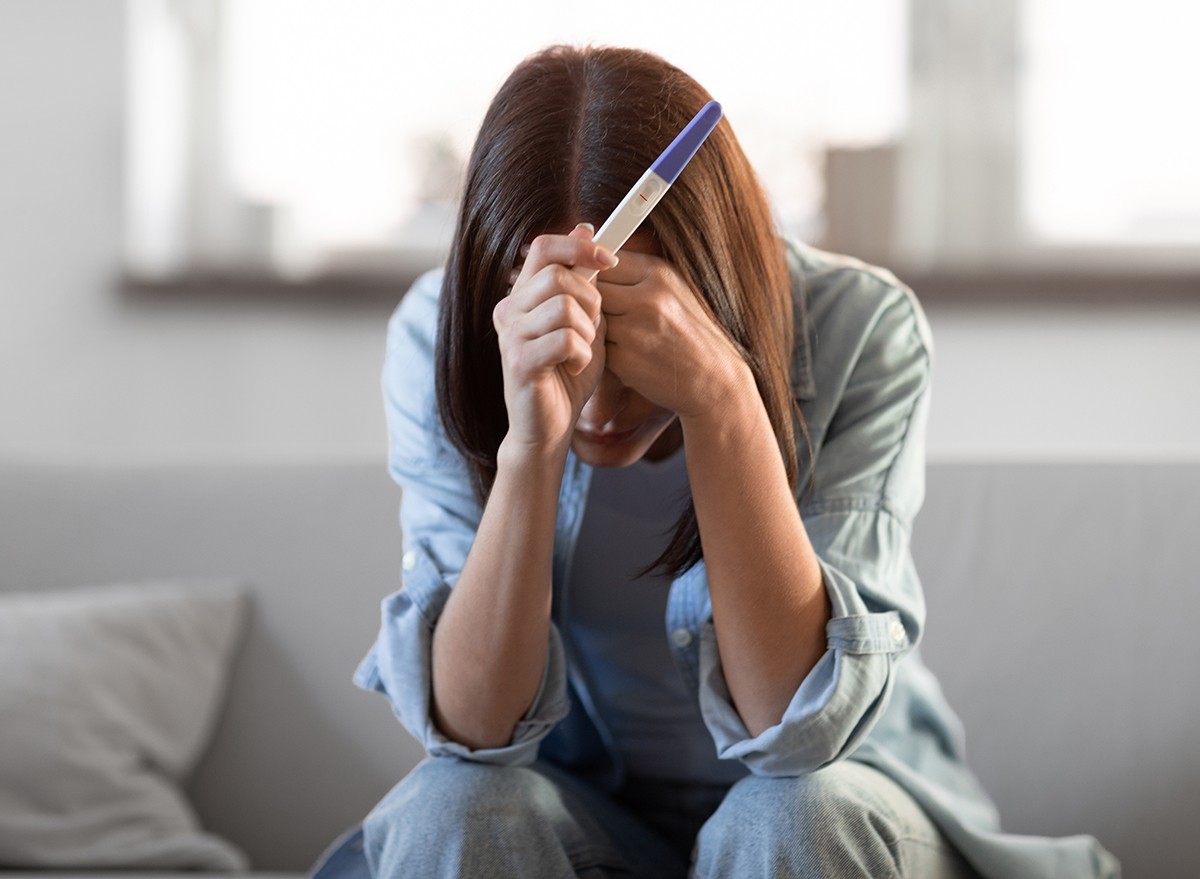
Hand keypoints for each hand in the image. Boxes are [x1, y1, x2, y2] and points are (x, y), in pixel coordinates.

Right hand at [492, 224, 618, 459]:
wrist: (549, 429)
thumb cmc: (566, 375)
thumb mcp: (583, 321)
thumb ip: (584, 281)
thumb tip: (586, 227)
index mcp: (522, 296)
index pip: (543, 247)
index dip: (578, 246)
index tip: (609, 260)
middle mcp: (508, 310)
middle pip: (557, 275)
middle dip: (590, 299)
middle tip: (594, 328)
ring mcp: (509, 335)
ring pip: (563, 306)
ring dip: (586, 331)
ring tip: (581, 352)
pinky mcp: (518, 361)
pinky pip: (564, 339)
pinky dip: (581, 355)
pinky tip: (573, 369)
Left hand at [596, 251, 752, 421]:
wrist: (713, 378)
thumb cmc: (692, 332)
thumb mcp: (675, 289)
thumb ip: (638, 274)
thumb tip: (594, 257)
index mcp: (659, 275)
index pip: (603, 261)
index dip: (595, 273)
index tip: (597, 284)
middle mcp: (647, 299)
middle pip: (594, 289)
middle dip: (595, 301)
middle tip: (610, 313)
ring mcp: (634, 331)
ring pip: (593, 318)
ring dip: (600, 327)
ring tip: (625, 335)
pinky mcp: (624, 360)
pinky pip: (599, 347)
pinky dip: (608, 352)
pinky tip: (630, 355)